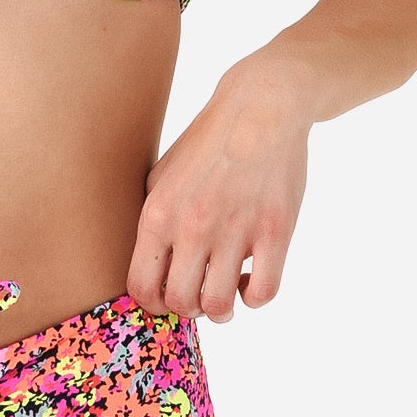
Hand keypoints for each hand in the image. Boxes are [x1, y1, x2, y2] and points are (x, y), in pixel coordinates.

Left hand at [129, 56, 311, 323]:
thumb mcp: (160, 175)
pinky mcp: (275, 232)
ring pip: (219, 306)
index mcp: (157, 215)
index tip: (168, 297)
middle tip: (200, 293)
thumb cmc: (207, 142)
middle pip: (179, 304)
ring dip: (222, 309)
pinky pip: (263, 292)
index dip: (154, 304)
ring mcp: (235, 231)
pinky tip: (252, 279)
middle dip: (188, 308)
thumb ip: (152, 222)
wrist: (260, 107)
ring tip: (226, 290)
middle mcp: (192, 227)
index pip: (141, 289)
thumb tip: (148, 268)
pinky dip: (254, 298)